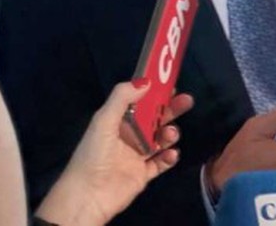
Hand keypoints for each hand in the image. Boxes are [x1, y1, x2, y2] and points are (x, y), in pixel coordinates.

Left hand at [34, 80, 193, 225]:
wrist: (89, 195)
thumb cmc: (94, 154)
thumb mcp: (104, 120)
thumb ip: (122, 97)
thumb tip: (146, 80)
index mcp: (117, 122)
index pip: (140, 103)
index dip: (155, 94)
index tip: (171, 85)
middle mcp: (128, 137)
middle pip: (155, 118)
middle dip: (171, 110)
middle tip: (186, 101)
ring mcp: (137, 156)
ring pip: (161, 139)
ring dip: (170, 133)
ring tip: (170, 134)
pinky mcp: (143, 174)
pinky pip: (161, 163)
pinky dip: (169, 157)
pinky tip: (171, 154)